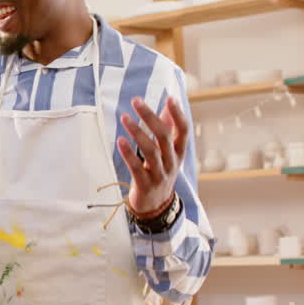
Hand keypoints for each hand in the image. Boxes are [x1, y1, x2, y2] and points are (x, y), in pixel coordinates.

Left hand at [117, 96, 189, 217]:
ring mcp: (160, 174)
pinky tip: (120, 141)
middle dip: (150, 117)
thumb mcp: (169, 152)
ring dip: (137, 132)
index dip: (178, 114)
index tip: (170, 98)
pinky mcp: (145, 185)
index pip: (183, 130)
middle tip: (136, 101)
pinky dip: (129, 154)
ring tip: (124, 117)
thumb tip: (170, 100)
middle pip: (164, 136)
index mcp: (179, 152)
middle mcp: (172, 162)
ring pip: (151, 151)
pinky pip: (137, 168)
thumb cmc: (161, 171)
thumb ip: (169, 127)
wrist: (156, 206)